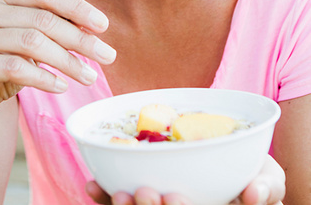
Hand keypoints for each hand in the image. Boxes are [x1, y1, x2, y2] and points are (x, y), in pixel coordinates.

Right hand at [0, 0, 115, 141]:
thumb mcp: (28, 48)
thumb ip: (53, 32)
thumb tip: (93, 28)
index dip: (77, 7)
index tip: (103, 25)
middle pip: (42, 19)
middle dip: (79, 38)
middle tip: (106, 56)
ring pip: (31, 42)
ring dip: (67, 61)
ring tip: (88, 76)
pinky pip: (13, 67)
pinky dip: (43, 77)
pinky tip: (60, 86)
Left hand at [85, 154, 285, 204]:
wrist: (235, 160)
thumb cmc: (253, 175)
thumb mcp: (268, 180)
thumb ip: (265, 187)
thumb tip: (254, 194)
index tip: (175, 197)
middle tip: (145, 192)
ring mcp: (159, 202)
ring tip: (117, 194)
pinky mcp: (140, 191)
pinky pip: (116, 200)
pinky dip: (102, 196)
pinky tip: (91, 186)